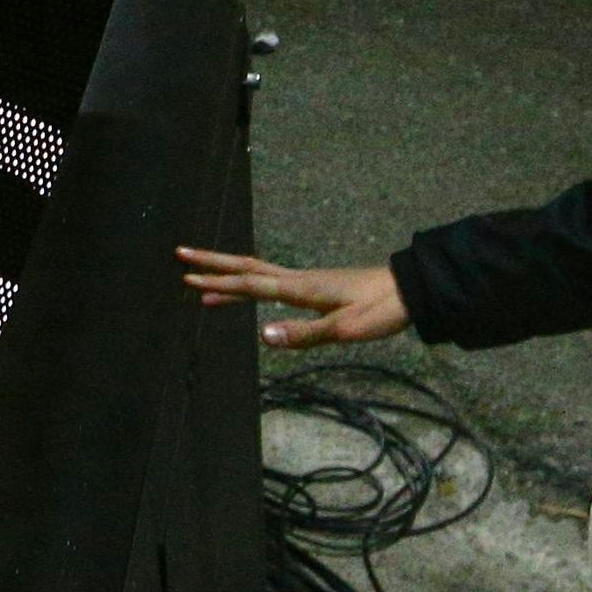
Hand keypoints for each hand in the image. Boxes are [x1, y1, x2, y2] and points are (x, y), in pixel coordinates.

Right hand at [176, 247, 409, 347]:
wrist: (408, 291)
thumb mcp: (343, 329)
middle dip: (213, 263)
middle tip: (182, 255)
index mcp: (299, 288)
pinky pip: (271, 282)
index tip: (187, 278)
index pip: (249, 285)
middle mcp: (297, 280)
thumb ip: (303, 333)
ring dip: (228, 275)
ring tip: (202, 282)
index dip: (217, 283)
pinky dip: (249, 285)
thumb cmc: (378, 311)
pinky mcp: (315, 287)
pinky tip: (247, 294)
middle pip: (246, 267)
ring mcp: (306, 282)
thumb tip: (262, 336)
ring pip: (257, 273)